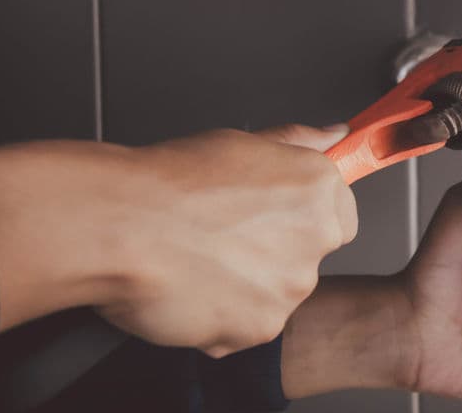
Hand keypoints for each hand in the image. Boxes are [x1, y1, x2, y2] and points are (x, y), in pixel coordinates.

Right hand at [0, 124, 356, 357]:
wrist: (120, 224)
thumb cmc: (169, 183)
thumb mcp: (241, 143)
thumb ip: (298, 144)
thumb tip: (334, 135)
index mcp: (317, 189)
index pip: (341, 214)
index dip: (304, 218)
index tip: (278, 218)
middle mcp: (316, 238)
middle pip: (308, 256)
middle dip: (274, 252)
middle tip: (224, 237)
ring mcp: (291, 287)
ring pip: (277, 293)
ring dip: (248, 285)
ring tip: (199, 262)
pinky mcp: (262, 327)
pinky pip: (249, 326)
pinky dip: (223, 317)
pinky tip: (192, 289)